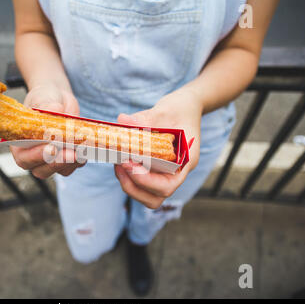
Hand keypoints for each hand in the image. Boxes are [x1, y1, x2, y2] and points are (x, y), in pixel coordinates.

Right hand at [10, 84, 84, 178]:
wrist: (58, 100)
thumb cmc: (44, 99)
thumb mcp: (42, 98)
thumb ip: (46, 105)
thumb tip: (55, 109)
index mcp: (20, 143)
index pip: (24, 157)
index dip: (36, 156)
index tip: (52, 148)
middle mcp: (34, 155)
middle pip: (42, 170)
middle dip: (57, 162)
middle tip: (71, 153)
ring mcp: (51, 159)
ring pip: (60, 170)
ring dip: (72, 162)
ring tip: (82, 149)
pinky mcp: (66, 159)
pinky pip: (74, 165)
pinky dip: (81, 159)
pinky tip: (87, 148)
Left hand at [114, 87, 202, 208]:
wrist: (187, 106)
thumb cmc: (180, 108)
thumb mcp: (164, 110)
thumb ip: (145, 118)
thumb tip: (122, 120)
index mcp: (186, 161)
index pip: (167, 185)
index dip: (145, 180)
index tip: (128, 164)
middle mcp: (177, 172)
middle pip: (155, 197)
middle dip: (133, 187)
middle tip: (119, 166)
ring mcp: (166, 173)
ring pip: (147, 194)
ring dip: (129, 184)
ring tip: (118, 163)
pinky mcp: (155, 170)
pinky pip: (141, 182)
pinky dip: (128, 176)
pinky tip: (120, 158)